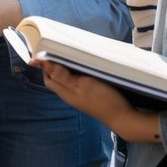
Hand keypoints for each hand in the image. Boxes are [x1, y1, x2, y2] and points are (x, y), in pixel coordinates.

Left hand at [37, 61, 161, 142]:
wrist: (123, 117)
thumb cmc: (103, 99)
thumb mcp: (82, 85)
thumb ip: (62, 76)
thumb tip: (42, 64)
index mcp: (64, 92)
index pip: (48, 77)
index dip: (45, 64)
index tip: (48, 50)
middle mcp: (69, 94)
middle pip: (56, 78)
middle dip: (54, 65)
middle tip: (59, 50)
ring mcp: (79, 96)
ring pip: (66, 80)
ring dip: (65, 68)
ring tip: (69, 55)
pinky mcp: (89, 96)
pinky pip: (76, 83)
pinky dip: (75, 72)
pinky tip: (82, 66)